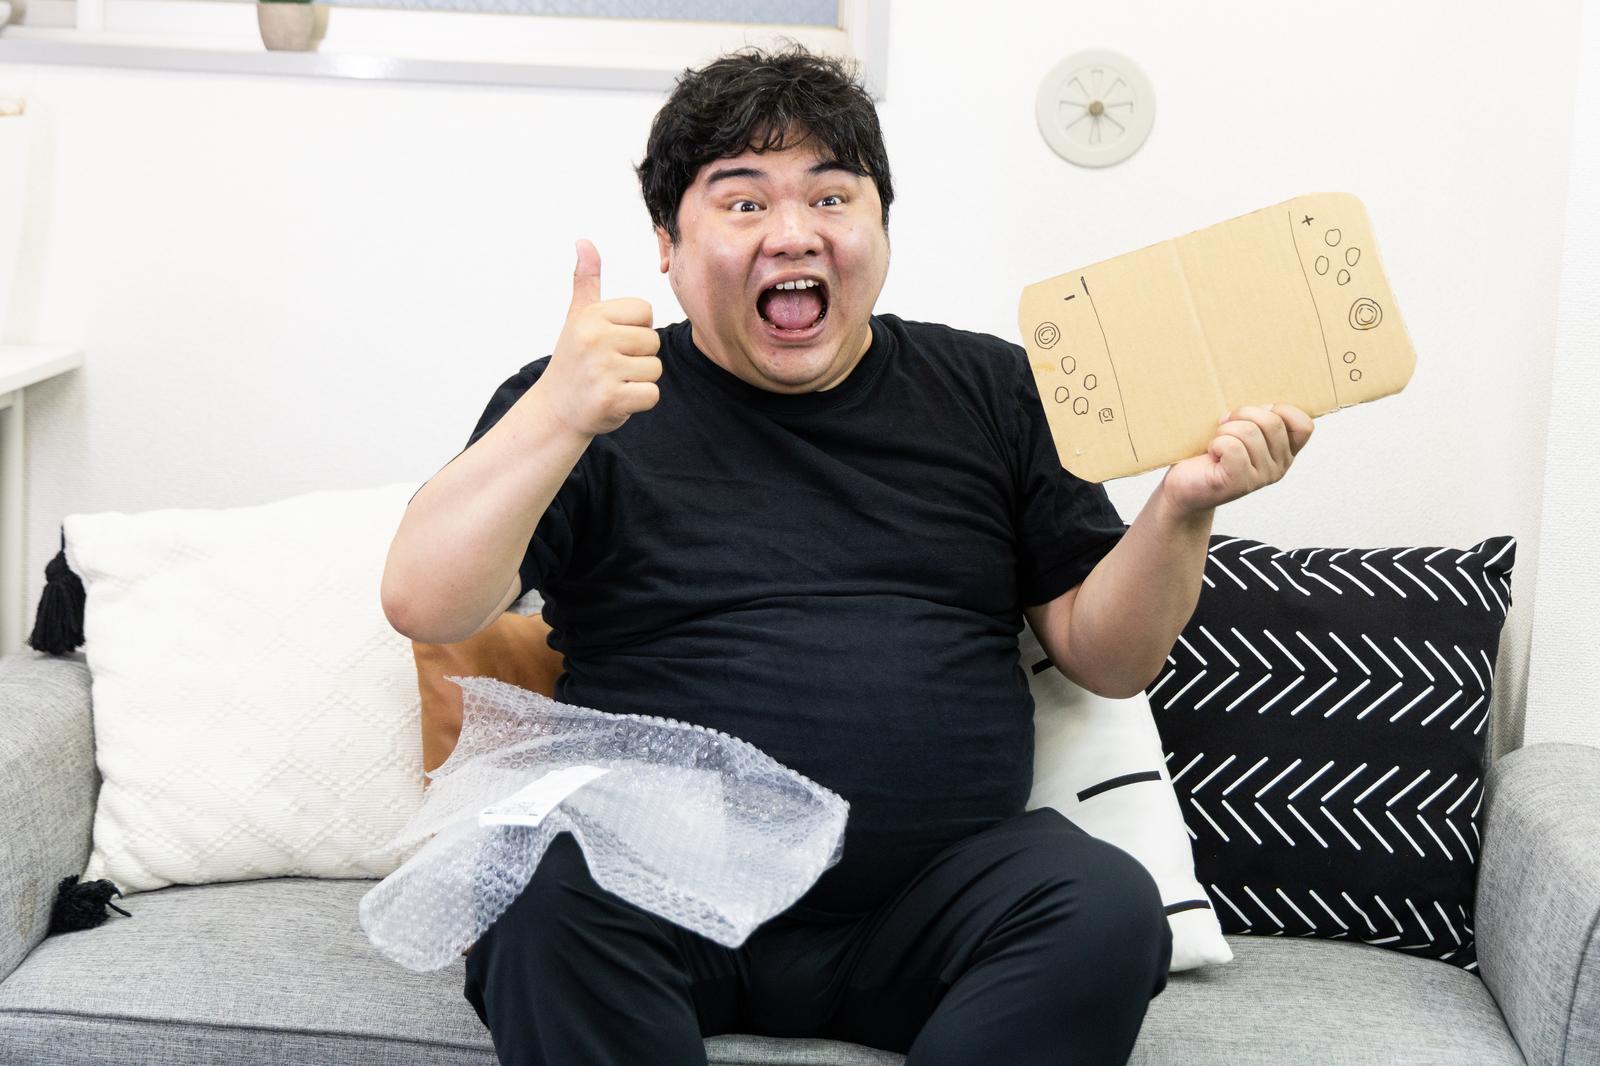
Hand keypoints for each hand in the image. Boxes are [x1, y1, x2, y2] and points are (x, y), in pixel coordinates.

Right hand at [537, 239, 662, 436]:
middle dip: (639, 356)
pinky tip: (617, 398)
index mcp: (591, 315)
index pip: (645, 311)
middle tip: (611, 366)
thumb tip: (584, 241)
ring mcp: (602, 370)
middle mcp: (595, 339)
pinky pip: (652, 394)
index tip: (613, 341)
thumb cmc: (573, 361)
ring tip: (613, 381)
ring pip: (655, 369)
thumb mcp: (577, 317)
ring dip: (639, 380)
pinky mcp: (611, 398)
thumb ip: (585, 281)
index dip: (636, 328)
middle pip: (653, 341)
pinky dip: (640, 401)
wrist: (555, 410)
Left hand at [1158, 404, 1313, 516]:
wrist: (1183, 485)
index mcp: (1285, 452)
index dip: (1281, 411)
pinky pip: (1231, 446)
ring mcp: (1260, 478)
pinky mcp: (1238, 483)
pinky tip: (1212, 455)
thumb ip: (1260, 418)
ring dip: (1224, 431)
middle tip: (1225, 425)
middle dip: (1243, 414)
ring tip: (1217, 444)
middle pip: (1272, 422)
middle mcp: (1279, 467)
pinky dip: (1216, 443)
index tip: (1254, 415)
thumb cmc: (1211, 452)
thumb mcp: (1241, 429)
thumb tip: (1267, 405)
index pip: (1303, 425)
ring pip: (1249, 432)